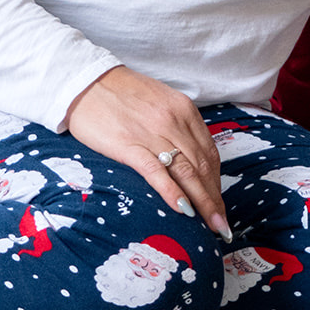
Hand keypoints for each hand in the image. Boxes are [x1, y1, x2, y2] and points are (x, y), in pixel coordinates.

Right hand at [65, 66, 230, 237]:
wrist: (86, 81)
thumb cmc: (122, 95)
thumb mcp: (160, 104)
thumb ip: (177, 128)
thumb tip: (191, 160)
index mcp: (184, 111)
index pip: (210, 153)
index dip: (217, 183)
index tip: (220, 204)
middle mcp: (174, 121)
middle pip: (203, 166)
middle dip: (214, 199)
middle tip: (222, 226)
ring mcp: (153, 133)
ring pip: (186, 172)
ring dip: (203, 202)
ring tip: (212, 227)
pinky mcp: (129, 145)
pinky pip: (156, 172)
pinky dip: (172, 192)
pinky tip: (182, 210)